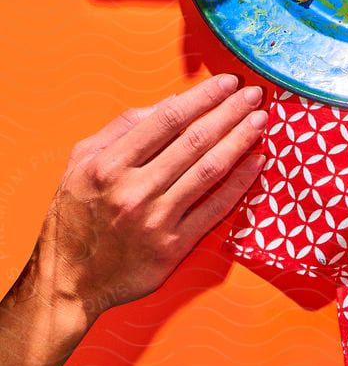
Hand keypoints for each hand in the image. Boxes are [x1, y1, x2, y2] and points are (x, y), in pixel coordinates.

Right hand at [28, 74, 265, 322]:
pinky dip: (239, 184)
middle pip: (194, 141)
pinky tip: (256, 163)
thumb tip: (172, 101)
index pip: (168, 119)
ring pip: (209, 171)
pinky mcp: (171, 249)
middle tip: (254, 95)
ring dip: (240, 141)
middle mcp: (133, 191)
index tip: (228, 83)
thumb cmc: (75, 216)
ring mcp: (155, 222)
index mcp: (110, 165)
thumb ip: (122, 127)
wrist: (68, 282)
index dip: (203, 97)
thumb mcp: (81, 162)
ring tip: (260, 121)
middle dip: (230, 113)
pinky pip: (214, 210)